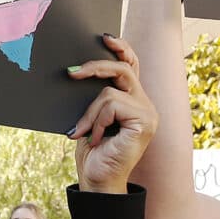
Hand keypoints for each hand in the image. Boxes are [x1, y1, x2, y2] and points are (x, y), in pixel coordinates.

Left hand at [65, 35, 156, 193]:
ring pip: (110, 90)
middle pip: (124, 67)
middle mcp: (145, 103)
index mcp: (135, 100)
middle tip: (71, 73)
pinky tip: (96, 139)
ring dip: (90, 112)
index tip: (104, 37)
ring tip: (83, 132)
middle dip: (95, 66)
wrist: (98, 181)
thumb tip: (78, 69)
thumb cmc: (93, 152)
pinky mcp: (144, 121)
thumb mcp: (91, 117)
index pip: (132, 65)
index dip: (121, 48)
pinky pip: (111, 104)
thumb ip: (95, 96)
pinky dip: (96, 121)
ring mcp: (148, 112)